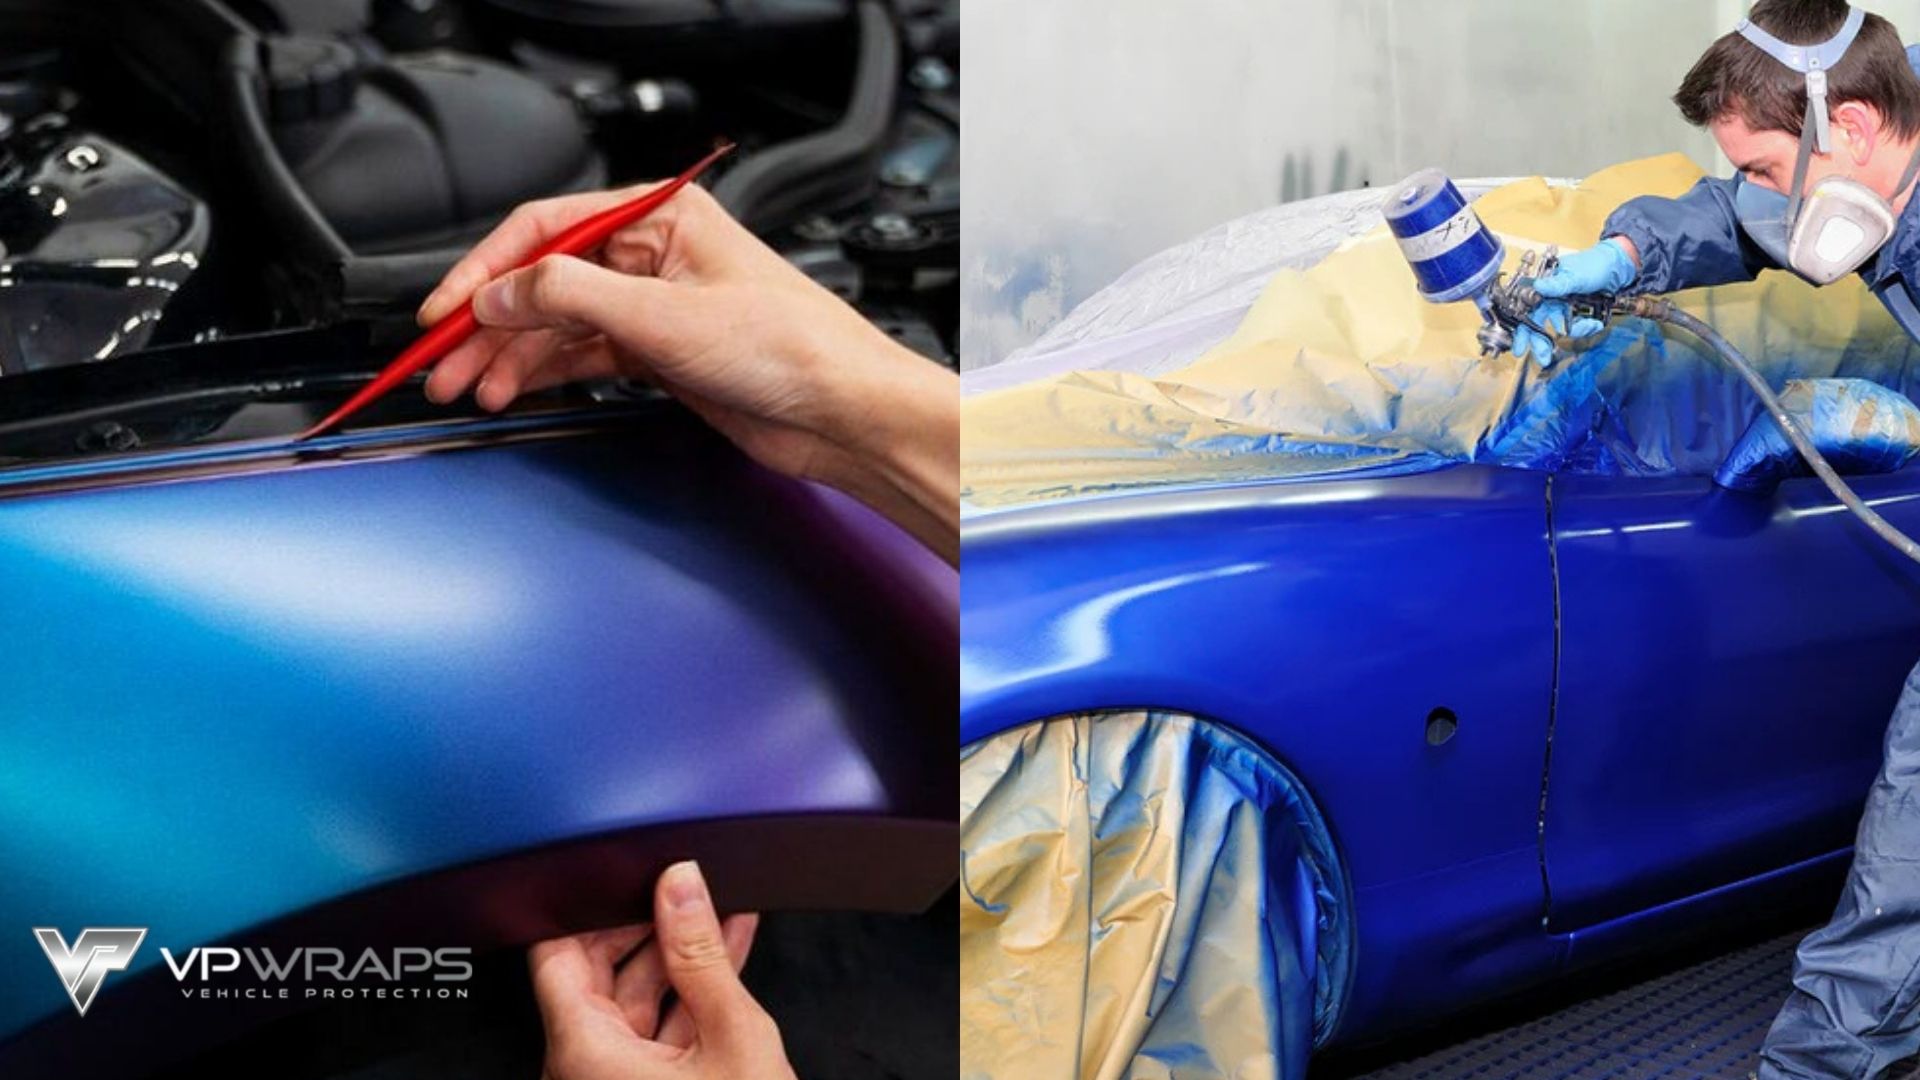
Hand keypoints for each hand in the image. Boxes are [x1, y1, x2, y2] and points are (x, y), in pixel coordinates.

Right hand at [418, 175, 958, 563]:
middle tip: (440, 363)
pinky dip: (544, 373)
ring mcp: (655, 306)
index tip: (443, 310)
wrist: (842, 413)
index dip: (485, 270)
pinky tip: (511, 389)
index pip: (545, 229)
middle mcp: (654, 255)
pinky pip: (583, 356)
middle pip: (543, 280)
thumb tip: (505, 291)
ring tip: (466, 388)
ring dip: (509, 356)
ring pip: (557, 325)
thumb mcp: (664, 315)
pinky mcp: (660, 354)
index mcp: (661, 216)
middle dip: (487, 323)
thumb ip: (571, 297)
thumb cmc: (793, 347)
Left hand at [530, 861, 793, 1079]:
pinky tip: (724, 957)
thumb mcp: (731, 1035)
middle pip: (593, 972)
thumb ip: (702, 954)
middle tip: (684, 885)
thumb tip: (680, 886)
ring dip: (673, 956)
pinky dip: (684, 994)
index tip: (627, 871)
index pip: (553, 952)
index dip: (586, 904)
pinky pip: (651, 1030)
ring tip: (719, 914)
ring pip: (628, 1000)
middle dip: (643, 923)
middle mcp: (578, 1070)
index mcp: (581, 1051)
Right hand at [1510, 238, 1635, 366]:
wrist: (1618, 268)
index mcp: (1543, 285)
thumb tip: (1537, 287)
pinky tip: (1596, 323)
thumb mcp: (1576, 275)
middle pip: (1537, 324)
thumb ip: (1557, 285)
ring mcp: (1561, 306)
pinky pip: (1574, 327)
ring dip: (1574, 332)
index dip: (1522, 330)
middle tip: (1544, 359)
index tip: (1519, 349)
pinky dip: (1585, 328)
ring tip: (1590, 326)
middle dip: (1541, 342)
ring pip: (1558, 329)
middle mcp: (1548, 297)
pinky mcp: (1575, 313)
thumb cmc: (1595, 265)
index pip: (1526, 309)